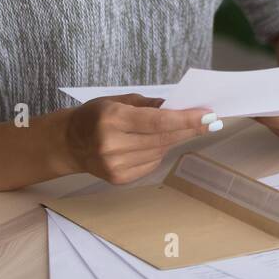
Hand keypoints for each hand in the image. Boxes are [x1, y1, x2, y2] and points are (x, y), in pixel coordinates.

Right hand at [64, 93, 219, 183]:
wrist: (68, 143)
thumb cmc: (95, 116)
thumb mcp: (119, 100)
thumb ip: (149, 105)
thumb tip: (181, 107)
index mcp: (112, 119)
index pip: (158, 121)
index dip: (186, 119)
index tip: (209, 116)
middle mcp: (112, 144)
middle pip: (163, 138)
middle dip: (189, 128)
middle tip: (210, 121)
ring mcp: (115, 165)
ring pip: (160, 152)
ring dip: (175, 139)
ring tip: (182, 128)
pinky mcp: (119, 178)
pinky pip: (151, 163)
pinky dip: (159, 151)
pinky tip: (155, 143)